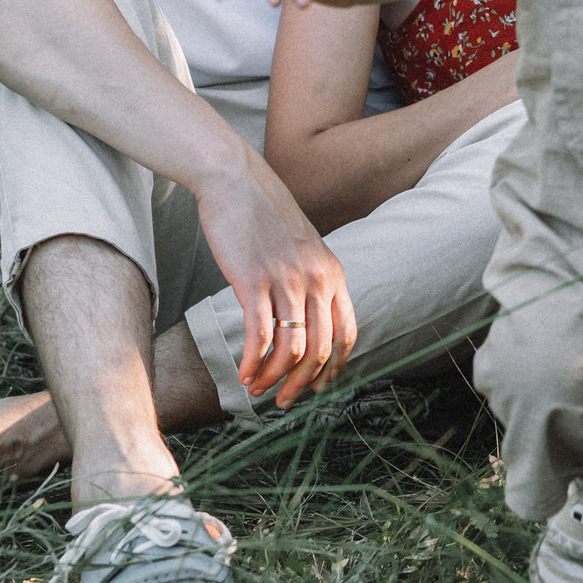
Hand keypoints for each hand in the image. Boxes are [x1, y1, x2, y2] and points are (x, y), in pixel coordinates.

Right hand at [194, 149, 358, 407]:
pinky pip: (260, 335)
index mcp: (333, 273)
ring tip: (257, 389)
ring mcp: (287, 279)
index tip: (318, 387)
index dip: (335, 368)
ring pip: (292, 348)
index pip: (347, 333)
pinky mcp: (253, 280)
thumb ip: (310, 280)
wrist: (235, 180)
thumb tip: (305, 319)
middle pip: (322, 349)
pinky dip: (253, 362)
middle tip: (283, 402)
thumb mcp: (302, 248)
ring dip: (275, 378)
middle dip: (302, 384)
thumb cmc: (263, 216)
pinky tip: (243, 372)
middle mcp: (317, 279)